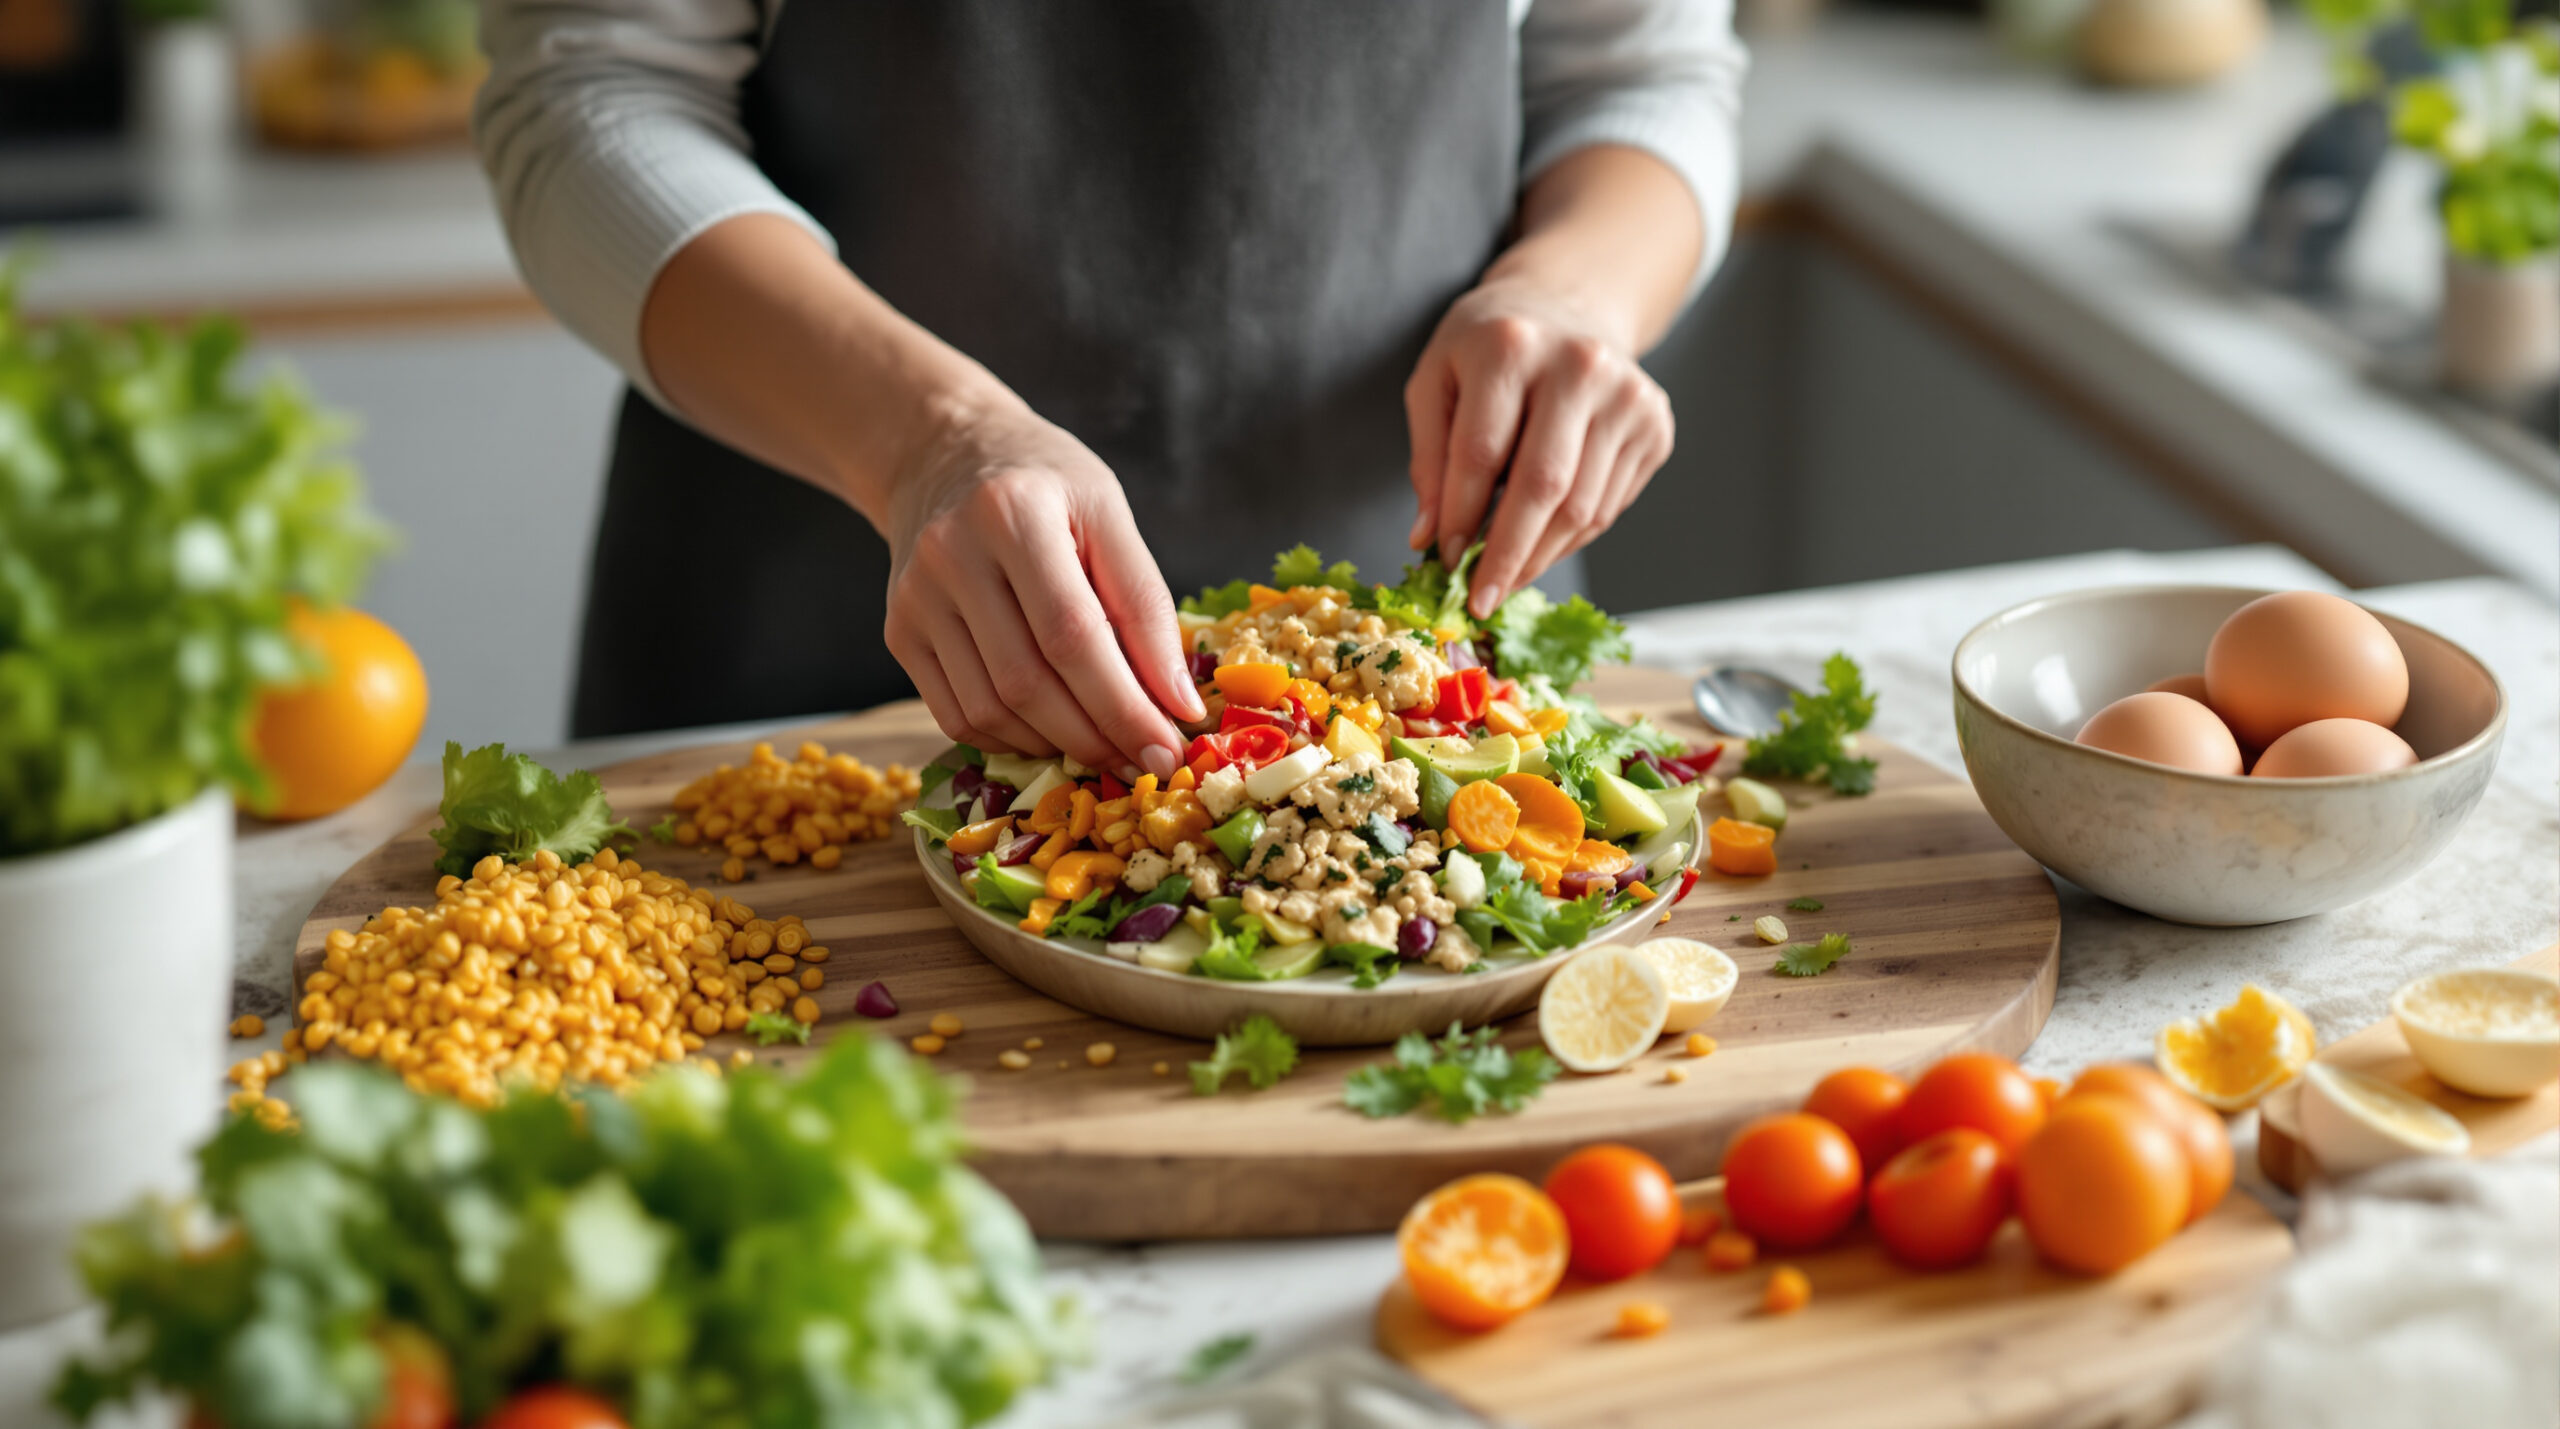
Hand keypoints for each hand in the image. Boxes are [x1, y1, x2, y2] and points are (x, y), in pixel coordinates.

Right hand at [882, 403, 1203, 778]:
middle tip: (1147, 762)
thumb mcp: (1107, 511)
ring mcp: (915, 599)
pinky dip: (1013, 740)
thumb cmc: (1044, 483)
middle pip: (1028, 681)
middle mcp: (950, 555)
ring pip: (990, 709)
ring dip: (1058, 745)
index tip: (1170, 747)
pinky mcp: (900, 632)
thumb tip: (1176, 703)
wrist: (944, 456)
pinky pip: (958, 715)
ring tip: (1108, 748)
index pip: (1073, 634)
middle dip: (1098, 736)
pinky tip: (1054, 733)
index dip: (1125, 703)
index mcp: (1013, 513)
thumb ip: (1144, 603)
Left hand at [1404, 277, 1674, 618]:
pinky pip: (1608, 507)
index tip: (1444, 561)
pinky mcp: (1655, 426)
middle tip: (1480, 600)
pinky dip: (1569, 539)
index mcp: (1512, 346)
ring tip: (1505, 579)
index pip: (1481, 452)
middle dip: (1507, 555)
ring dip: (1538, 557)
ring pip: (1582, 507)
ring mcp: (1629, 396)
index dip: (1460, 516)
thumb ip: (1429, 458)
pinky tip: (1540, 545)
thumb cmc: (1487, 352)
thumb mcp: (1436, 383)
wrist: (1565, 310)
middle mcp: (1581, 365)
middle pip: (1543, 485)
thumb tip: (1428, 538)